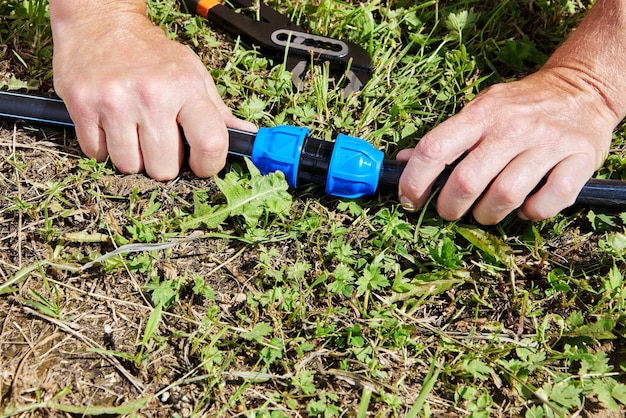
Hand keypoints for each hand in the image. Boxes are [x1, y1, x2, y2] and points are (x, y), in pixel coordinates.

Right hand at [50, 2, 255, 179]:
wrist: (101, 22)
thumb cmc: (152, 53)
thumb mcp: (193, 74)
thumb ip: (218, 111)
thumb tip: (247, 135)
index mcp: (186, 87)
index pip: (211, 144)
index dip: (208, 165)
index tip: (200, 164)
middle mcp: (151, 94)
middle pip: (164, 169)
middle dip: (163, 163)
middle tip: (159, 141)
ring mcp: (114, 100)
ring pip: (129, 166)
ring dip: (132, 157)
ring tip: (132, 130)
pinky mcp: (82, 104)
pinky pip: (96, 154)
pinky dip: (103, 148)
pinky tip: (110, 125)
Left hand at [397, 69, 616, 223]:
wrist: (582, 89)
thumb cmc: (520, 106)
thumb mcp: (479, 110)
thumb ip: (445, 138)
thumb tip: (402, 160)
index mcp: (480, 114)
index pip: (434, 148)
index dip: (414, 181)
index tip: (410, 200)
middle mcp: (512, 127)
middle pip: (466, 181)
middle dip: (450, 208)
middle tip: (451, 211)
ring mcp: (547, 143)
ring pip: (505, 197)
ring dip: (487, 215)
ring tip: (486, 212)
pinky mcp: (579, 159)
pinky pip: (548, 202)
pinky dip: (532, 214)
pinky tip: (526, 208)